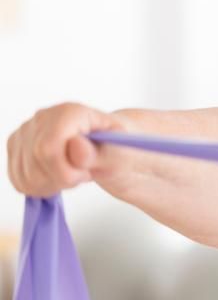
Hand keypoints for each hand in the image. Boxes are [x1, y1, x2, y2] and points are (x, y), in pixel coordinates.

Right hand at [7, 102, 124, 196]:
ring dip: (52, 184)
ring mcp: (26, 131)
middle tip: (83, 174)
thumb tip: (77, 146)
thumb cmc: (115, 148)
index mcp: (70, 112)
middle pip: (35, 162)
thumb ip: (99, 152)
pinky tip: (58, 178)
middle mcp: (43, 117)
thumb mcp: (119, 153)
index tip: (86, 174)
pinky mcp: (16, 147)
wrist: (108, 148)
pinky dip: (39, 187)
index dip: (65, 171)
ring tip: (73, 174)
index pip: (48, 149)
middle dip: (61, 179)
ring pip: (25, 174)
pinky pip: (19, 179)